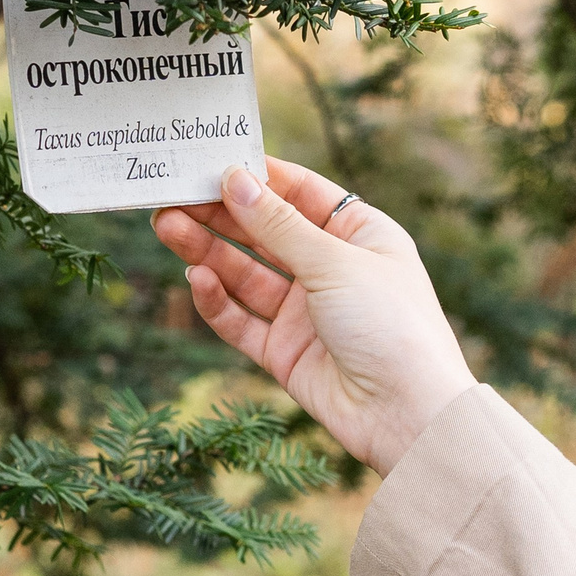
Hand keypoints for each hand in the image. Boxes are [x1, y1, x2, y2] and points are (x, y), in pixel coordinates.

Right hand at [150, 160, 476, 476]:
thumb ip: (279, 225)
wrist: (409, 416)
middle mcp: (333, 269)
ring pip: (246, 275)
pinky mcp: (285, 353)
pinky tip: (197, 278)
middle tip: (171, 195)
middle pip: (265, 233)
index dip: (257, 176)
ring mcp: (307, 313)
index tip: (209, 159)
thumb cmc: (392, 326)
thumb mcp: (336, 263)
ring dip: (207, 251)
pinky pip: (242, 321)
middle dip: (219, 214)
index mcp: (360, 234)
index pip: (301, 192)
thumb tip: (234, 179)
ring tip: (167, 227)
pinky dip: (218, 301)